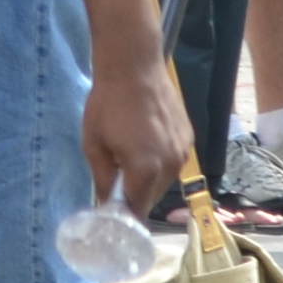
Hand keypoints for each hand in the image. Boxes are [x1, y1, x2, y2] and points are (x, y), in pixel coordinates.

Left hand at [77, 43, 189, 226]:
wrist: (134, 66)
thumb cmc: (107, 105)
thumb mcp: (94, 145)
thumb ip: (102, 179)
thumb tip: (105, 204)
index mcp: (146, 170)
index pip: (137, 210)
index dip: (123, 216)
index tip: (112, 215)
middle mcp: (171, 165)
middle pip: (152, 196)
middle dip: (135, 195)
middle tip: (116, 181)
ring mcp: (183, 151)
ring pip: (164, 179)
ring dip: (148, 177)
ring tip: (129, 155)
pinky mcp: (189, 137)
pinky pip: (173, 160)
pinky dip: (160, 160)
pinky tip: (145, 142)